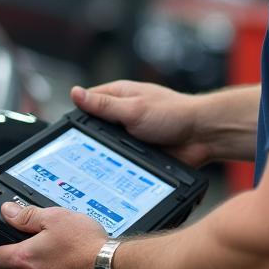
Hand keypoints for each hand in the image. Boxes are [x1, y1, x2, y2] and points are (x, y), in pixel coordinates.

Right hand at [71, 80, 211, 168]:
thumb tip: (75, 93)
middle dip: (88, 140)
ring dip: (104, 155)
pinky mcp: (139, 152)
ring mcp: (131, 134)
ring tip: (93, 168)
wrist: (202, 136)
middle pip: (95, 128)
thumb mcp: (133, 108)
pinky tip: (111, 175)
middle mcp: (123, 113)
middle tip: (77, 155)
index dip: (76, 116)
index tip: (65, 132)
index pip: (87, 103)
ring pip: (107, 147)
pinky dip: (117, 166)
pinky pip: (121, 161)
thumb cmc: (173, 113)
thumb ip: (103, 105)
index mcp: (119, 96)